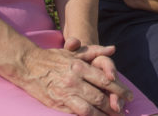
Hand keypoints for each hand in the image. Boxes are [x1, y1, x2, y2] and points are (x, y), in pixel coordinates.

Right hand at [16, 43, 131, 115]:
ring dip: (103, 115)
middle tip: (123, 111)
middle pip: (100, 97)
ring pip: (90, 109)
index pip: (105, 80)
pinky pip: (76, 114)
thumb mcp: (74, 51)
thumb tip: (113, 49)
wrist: (28, 65)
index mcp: (80, 66)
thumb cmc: (53, 57)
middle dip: (114, 106)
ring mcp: (65, 93)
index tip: (129, 96)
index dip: (119, 89)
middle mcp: (74, 80)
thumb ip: (94, 51)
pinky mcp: (58, 103)